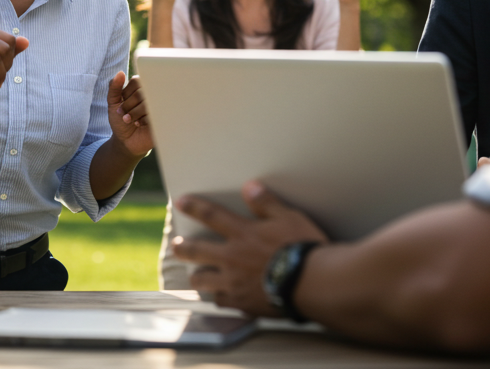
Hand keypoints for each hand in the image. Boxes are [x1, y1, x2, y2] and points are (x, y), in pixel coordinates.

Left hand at [107, 71, 152, 156]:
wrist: (126, 142)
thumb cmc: (121, 120)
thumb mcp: (113, 103)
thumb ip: (114, 87)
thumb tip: (120, 73)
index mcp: (142, 88)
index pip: (137, 80)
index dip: (127, 92)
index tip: (121, 102)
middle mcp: (153, 95)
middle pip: (142, 91)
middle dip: (128, 104)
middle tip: (123, 114)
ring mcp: (159, 106)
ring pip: (148, 102)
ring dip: (134, 112)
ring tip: (129, 120)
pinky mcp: (163, 119)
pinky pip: (155, 114)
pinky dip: (144, 120)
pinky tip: (139, 124)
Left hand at [172, 181, 328, 315]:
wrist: (314, 284)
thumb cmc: (304, 248)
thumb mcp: (289, 218)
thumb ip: (267, 203)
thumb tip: (250, 186)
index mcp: (243, 234)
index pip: (211, 215)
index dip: (194, 207)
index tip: (180, 202)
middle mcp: (232, 258)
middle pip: (196, 251)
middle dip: (182, 248)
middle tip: (175, 245)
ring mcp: (234, 283)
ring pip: (203, 280)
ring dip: (198, 276)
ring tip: (196, 275)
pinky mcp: (243, 303)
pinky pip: (222, 302)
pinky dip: (220, 298)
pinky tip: (222, 297)